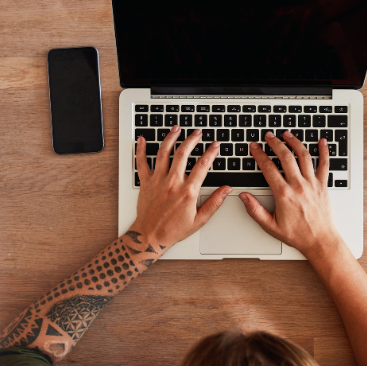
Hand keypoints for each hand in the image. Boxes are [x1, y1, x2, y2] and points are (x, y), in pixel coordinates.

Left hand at [130, 126, 231, 248]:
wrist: (150, 236)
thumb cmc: (174, 230)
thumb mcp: (200, 219)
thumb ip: (214, 202)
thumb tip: (226, 190)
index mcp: (188, 191)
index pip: (202, 165)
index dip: (211, 153)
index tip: (215, 145)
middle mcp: (172, 183)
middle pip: (183, 153)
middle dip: (192, 140)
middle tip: (197, 133)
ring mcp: (158, 181)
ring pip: (163, 153)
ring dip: (170, 138)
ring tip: (176, 129)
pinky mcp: (145, 182)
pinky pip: (141, 162)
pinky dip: (140, 150)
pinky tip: (142, 140)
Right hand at [240, 131, 341, 256]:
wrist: (319, 240)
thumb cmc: (297, 235)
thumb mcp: (270, 226)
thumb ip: (255, 210)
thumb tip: (244, 197)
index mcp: (283, 194)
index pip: (268, 168)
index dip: (259, 155)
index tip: (255, 147)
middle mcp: (298, 186)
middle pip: (285, 157)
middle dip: (275, 143)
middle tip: (269, 136)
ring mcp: (312, 184)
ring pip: (303, 156)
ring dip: (294, 142)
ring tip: (287, 134)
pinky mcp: (323, 186)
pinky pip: (325, 164)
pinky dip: (324, 151)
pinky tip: (322, 141)